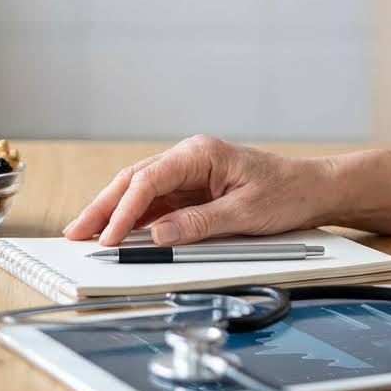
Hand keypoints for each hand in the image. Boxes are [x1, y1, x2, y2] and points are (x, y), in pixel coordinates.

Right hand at [62, 135, 335, 246]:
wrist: (313, 189)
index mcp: (198, 154)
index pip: (148, 180)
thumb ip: (200, 224)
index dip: (123, 210)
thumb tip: (159, 234)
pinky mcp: (192, 190)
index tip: (109, 236)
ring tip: (85, 232)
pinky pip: (155, 203)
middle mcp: (188, 158)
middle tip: (76, 231)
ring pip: (139, 191)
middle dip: (102, 207)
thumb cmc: (286, 193)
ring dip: (112, 212)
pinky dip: (133, 217)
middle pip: (133, 182)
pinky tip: (117, 231)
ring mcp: (188, 174)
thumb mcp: (245, 213)